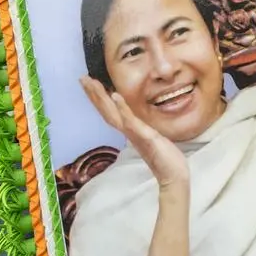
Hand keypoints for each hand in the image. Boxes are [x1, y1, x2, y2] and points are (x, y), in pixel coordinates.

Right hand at [80, 77, 188, 192]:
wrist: (173, 176)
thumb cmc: (164, 157)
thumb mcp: (152, 137)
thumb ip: (142, 128)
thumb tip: (137, 121)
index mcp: (130, 130)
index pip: (110, 112)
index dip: (99, 98)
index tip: (89, 83)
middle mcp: (129, 132)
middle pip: (106, 111)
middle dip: (94, 94)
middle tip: (82, 78)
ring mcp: (135, 135)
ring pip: (113, 114)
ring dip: (102, 98)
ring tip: (91, 82)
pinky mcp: (146, 137)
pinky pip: (130, 121)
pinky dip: (122, 108)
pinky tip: (115, 95)